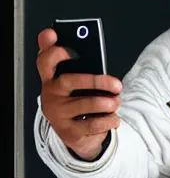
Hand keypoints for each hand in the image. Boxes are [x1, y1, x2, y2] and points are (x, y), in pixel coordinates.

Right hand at [37, 28, 122, 160]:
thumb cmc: (79, 102)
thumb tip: (96, 54)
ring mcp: (57, 113)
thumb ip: (82, 68)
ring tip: (116, 102)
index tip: (65, 43)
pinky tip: (114, 117)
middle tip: (117, 84)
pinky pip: (91, 124)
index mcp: (51, 79)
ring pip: (83, 104)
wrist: (76, 134)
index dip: (53, 51)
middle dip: (96, 80)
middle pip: (68, 80)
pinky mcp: (68, 131)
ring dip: (105, 103)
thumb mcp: (76, 85)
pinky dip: (108, 120)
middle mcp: (50, 94)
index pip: (45, 60)